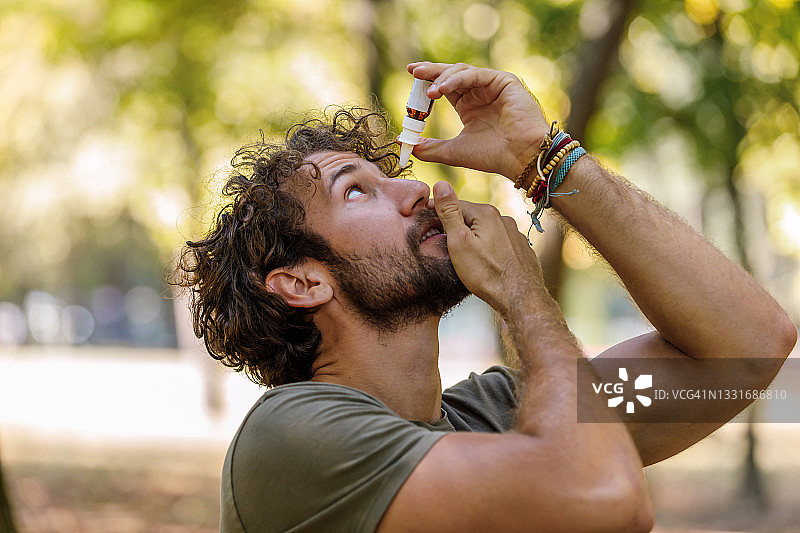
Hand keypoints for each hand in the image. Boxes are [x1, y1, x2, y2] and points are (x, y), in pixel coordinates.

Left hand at [407, 61, 549, 179]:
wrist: (520, 158)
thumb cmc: (492, 156)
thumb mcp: (453, 151)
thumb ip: (430, 147)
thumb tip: (403, 144)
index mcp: (469, 106)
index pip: (444, 87)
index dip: (427, 81)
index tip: (411, 76)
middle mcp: (480, 93)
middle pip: (451, 75)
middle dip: (431, 71)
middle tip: (413, 71)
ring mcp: (493, 85)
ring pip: (462, 72)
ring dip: (442, 78)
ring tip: (429, 91)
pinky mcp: (504, 81)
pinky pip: (476, 75)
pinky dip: (457, 80)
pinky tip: (442, 89)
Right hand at [430, 180, 545, 316]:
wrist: (520, 297)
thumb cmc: (486, 273)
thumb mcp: (459, 242)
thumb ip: (449, 212)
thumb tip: (440, 183)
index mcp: (486, 213)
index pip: (455, 205)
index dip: (438, 211)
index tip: (425, 217)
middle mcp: (503, 219)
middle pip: (472, 218)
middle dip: (457, 225)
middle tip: (440, 238)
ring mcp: (515, 234)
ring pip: (486, 231)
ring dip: (474, 237)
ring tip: (462, 253)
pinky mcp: (521, 249)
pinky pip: (499, 243)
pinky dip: (488, 248)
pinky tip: (484, 261)